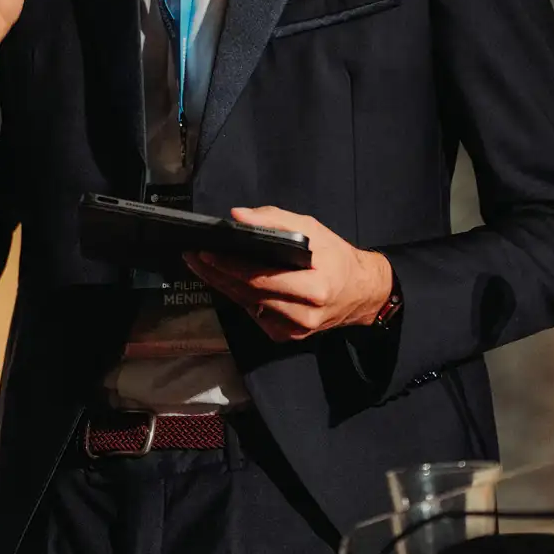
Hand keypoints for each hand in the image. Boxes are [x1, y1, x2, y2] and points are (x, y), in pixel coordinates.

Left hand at [183, 206, 392, 341]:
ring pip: (248, 306)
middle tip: (192, 257)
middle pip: (248, 295)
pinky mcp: (287, 337)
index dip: (230, 266)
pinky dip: (239, 296)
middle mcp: (303, 316)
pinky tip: (224, 280)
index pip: (262, 278)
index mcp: (314, 288)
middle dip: (217, 274)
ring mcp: (294, 331)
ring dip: (222, 286)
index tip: (205, 252)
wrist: (361, 293)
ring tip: (201, 266)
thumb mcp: (313, 229)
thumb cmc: (337, 256)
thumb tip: (238, 217)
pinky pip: (255, 314)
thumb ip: (275, 221)